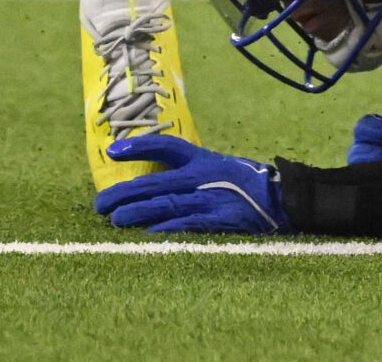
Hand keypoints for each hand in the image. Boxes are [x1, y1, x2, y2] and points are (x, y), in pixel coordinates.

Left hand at [94, 134, 288, 233]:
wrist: (281, 199)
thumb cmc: (243, 185)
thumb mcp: (217, 167)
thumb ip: (188, 170)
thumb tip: (148, 179)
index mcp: (203, 159)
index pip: (167, 146)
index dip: (139, 146)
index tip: (112, 152)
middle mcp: (203, 176)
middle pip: (156, 182)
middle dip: (124, 192)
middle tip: (100, 204)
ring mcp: (210, 199)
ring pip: (165, 205)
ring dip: (137, 212)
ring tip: (115, 220)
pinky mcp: (218, 221)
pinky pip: (186, 225)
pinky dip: (165, 230)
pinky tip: (147, 235)